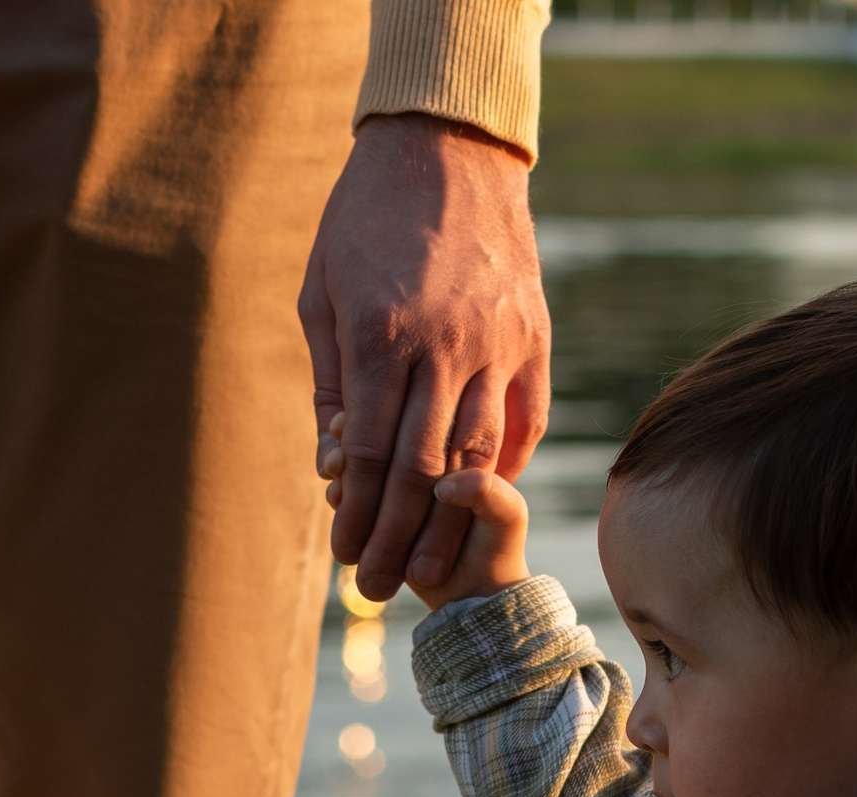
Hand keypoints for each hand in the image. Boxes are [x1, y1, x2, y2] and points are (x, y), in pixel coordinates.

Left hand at [299, 114, 550, 605]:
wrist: (445, 149)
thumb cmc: (363, 221)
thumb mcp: (323, 296)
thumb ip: (331, 383)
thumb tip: (336, 465)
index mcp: (382, 335)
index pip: (369, 453)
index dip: (356, 515)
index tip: (344, 555)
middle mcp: (444, 344)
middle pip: (421, 470)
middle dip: (397, 540)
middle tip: (378, 588)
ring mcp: (497, 342)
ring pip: (476, 453)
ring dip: (449, 522)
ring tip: (429, 570)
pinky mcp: (533, 336)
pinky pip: (521, 421)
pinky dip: (498, 469)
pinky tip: (474, 505)